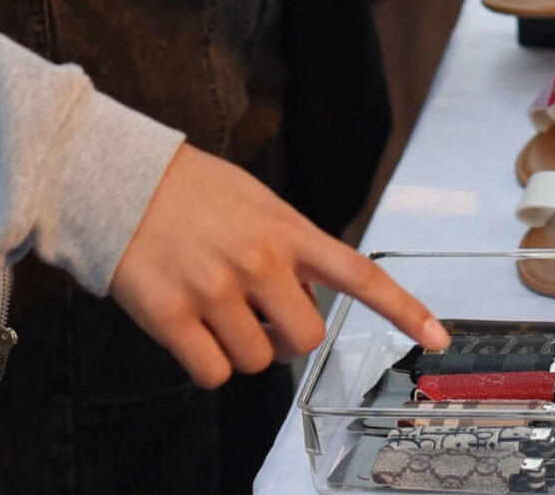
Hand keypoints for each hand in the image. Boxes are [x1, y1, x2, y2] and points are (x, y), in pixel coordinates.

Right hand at [109, 142, 445, 387]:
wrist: (117, 180)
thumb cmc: (191, 191)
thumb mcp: (257, 202)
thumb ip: (290, 246)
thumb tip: (309, 296)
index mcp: (288, 230)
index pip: (359, 274)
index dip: (403, 309)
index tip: (437, 337)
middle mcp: (259, 262)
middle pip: (306, 339)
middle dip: (287, 338)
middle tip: (258, 316)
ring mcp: (216, 291)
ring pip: (257, 362)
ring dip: (242, 350)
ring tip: (215, 310)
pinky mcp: (173, 317)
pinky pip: (212, 374)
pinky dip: (206, 365)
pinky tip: (190, 330)